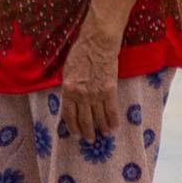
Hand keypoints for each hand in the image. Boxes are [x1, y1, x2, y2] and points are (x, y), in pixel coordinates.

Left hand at [56, 26, 120, 146]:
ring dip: (101, 128)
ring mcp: (96, 94)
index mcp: (68, 90)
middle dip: (86, 132)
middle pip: (84, 119)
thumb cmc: (81, 52)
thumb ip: (69, 87)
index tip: (75, 134)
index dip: (72, 126)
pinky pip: (111, 110)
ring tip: (103, 135)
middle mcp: (81, 95)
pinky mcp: (109, 91)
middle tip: (89, 139)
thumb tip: (71, 99)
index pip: (69, 114)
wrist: (98, 43)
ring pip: (98, 117)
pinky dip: (112, 121)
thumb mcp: (68, 70)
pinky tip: (113, 127)